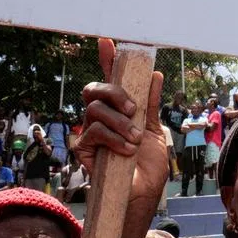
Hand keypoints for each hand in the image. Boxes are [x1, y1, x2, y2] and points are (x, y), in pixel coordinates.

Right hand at [77, 39, 167, 213]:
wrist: (142, 195)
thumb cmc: (148, 167)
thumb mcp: (155, 131)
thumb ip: (151, 105)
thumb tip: (155, 75)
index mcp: (120, 111)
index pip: (110, 80)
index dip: (107, 60)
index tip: (107, 41)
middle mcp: (102, 118)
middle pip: (94, 90)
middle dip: (113, 92)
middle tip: (133, 108)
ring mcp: (91, 133)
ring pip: (94, 109)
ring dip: (119, 121)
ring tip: (135, 139)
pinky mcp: (83, 149)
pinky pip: (94, 131)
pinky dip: (113, 137)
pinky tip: (126, 150)